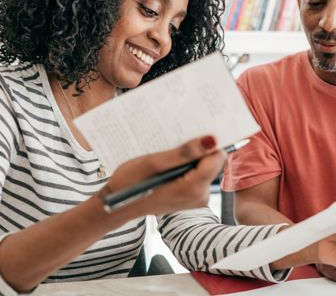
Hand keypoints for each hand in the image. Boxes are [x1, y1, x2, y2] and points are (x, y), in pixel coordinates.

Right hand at [103, 135, 224, 215]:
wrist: (118, 205)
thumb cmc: (131, 183)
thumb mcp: (154, 163)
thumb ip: (184, 153)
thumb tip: (211, 140)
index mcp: (193, 188)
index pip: (217, 157)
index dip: (209, 142)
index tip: (196, 129)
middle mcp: (200, 196)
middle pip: (211, 162)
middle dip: (197, 149)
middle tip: (178, 139)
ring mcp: (196, 198)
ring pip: (203, 167)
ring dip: (189, 156)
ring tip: (170, 151)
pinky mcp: (190, 197)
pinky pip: (195, 174)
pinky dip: (185, 165)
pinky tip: (169, 161)